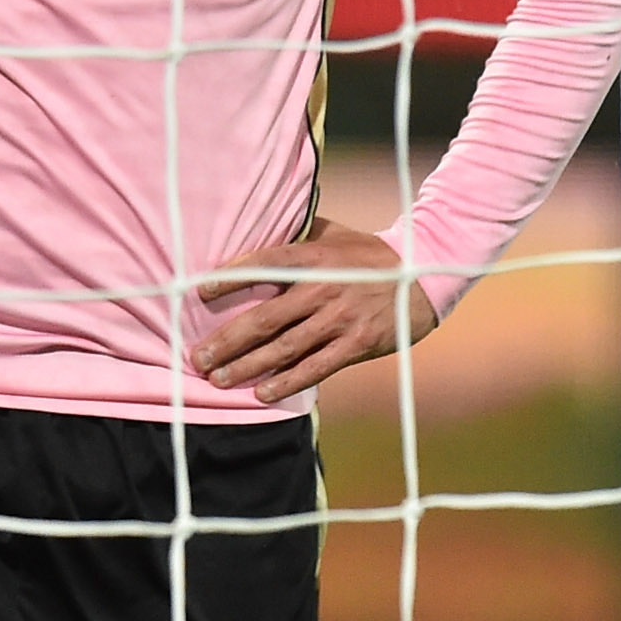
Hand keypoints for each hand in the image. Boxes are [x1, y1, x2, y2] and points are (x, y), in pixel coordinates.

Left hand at [192, 218, 437, 404]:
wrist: (422, 276)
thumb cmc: (367, 255)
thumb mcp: (333, 235)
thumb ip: (297, 233)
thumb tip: (256, 227)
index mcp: (313, 256)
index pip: (262, 265)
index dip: (229, 279)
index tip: (200, 292)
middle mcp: (322, 287)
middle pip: (264, 318)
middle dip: (226, 341)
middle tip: (197, 358)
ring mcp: (340, 318)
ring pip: (283, 348)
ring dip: (247, 367)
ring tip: (219, 379)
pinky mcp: (356, 344)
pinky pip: (315, 368)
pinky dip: (287, 383)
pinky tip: (262, 393)